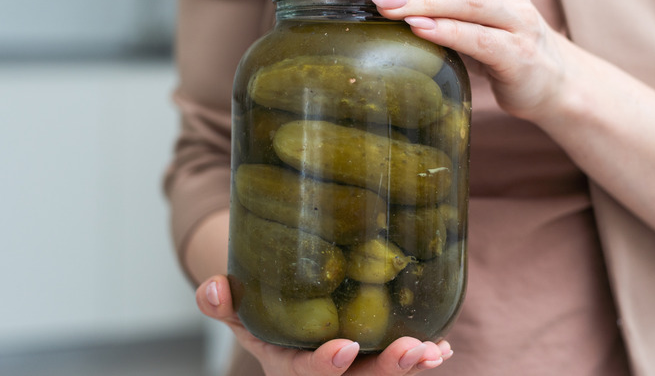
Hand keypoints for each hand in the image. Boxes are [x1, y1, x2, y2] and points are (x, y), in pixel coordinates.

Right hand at [196, 275, 451, 375]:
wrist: (282, 326)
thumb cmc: (261, 316)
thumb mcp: (237, 311)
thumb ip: (222, 302)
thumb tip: (213, 287)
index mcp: (287, 366)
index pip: (304, 374)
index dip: (324, 365)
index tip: (345, 348)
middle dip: (386, 372)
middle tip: (413, 350)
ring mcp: (350, 373)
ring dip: (410, 368)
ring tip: (434, 350)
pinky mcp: (371, 363)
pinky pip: (397, 368)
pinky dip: (420, 360)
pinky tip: (441, 347)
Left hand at [360, 0, 572, 121]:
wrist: (547, 78)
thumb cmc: (492, 40)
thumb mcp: (461, 11)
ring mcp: (515, 18)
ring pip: (468, 0)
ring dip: (423, 0)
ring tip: (387, 5)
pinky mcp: (518, 54)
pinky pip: (481, 39)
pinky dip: (449, 32)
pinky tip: (420, 30)